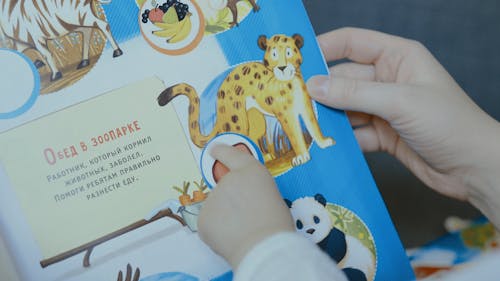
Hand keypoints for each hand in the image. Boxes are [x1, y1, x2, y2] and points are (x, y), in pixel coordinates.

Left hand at [197, 145, 294, 268]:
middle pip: (225, 189)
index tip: (214, 150)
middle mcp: (230, 179)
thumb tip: (245, 203)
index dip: (222, 152)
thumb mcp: (273, 198)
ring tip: (243, 232)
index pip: (232, 155)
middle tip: (247, 219)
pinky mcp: (203, 216)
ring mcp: (214, 197)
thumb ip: (255, 193)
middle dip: (231, 203)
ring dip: (225, 220)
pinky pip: (209, 225)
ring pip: (217, 210)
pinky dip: (217, 233)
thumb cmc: (276, 227)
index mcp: (253, 171)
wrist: (263, 247)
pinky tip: (232, 239)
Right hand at [307, 27, 499, 227]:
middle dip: (320, 91)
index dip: (324, 47)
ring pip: (345, 108)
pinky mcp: (382, 134)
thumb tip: (314, 85)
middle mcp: (388, 80)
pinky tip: (323, 146)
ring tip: (301, 125)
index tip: (296, 60)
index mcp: (397, 58)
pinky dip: (340, 140)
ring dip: (327, 118)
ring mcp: (384, 108)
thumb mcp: (400, 102)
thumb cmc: (450, 123)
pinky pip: (353, 133)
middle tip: (290, 101)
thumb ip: (355, 94)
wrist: (474, 167)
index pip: (352, 43)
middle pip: (343, 80)